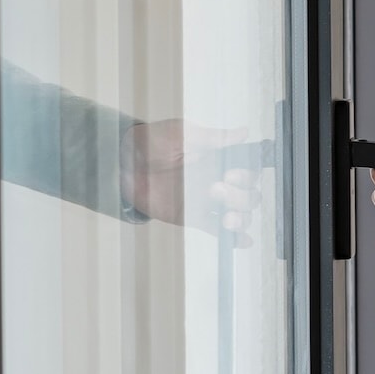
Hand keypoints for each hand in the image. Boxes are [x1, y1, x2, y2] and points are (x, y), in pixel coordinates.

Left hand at [121, 120, 261, 240]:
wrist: (125, 164)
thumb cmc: (153, 143)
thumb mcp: (183, 134)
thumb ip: (213, 138)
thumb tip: (244, 132)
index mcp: (220, 160)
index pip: (249, 171)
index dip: (247, 175)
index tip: (231, 173)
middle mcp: (220, 181)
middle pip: (249, 195)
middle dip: (240, 197)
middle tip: (215, 189)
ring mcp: (208, 202)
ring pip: (239, 214)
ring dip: (241, 218)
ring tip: (227, 219)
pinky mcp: (195, 217)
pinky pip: (218, 230)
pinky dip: (234, 238)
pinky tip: (243, 241)